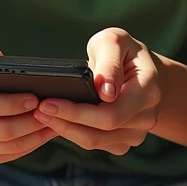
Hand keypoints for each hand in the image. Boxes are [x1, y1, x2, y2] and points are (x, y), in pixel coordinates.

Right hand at [0, 47, 56, 166]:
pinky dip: (28, 145)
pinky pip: (6, 156)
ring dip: (35, 136)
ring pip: (6, 147)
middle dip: (30, 122)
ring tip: (56, 122)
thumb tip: (8, 65)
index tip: (34, 98)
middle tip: (53, 111)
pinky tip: (44, 133)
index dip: (12, 104)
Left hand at [33, 28, 162, 154]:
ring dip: (65, 130)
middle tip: (37, 110)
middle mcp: (147, 117)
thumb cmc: (123, 51)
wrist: (139, 68)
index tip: (48, 103)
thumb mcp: (115, 41)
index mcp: (148, 90)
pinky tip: (57, 120)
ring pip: (95, 141)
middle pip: (101, 132)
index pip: (111, 113)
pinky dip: (73, 133)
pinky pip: (95, 144)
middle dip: (65, 122)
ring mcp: (137, 133)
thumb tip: (105, 92)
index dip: (77, 112)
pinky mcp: (123, 141)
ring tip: (41, 114)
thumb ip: (109, 62)